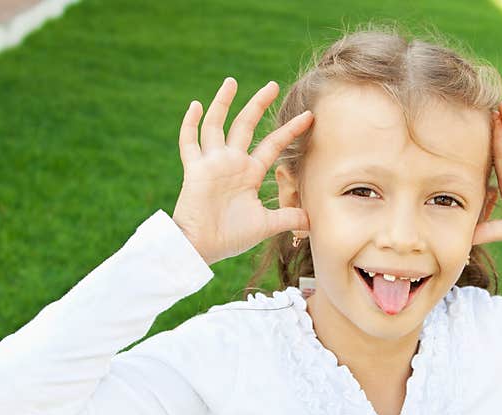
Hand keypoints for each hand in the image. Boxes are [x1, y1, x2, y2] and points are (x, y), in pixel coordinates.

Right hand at [172, 77, 313, 265]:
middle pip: (246, 126)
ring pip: (216, 126)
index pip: (273, 145)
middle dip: (259, 104)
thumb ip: (287, 218)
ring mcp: (212, 163)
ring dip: (222, 103)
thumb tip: (312, 219)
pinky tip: (196, 105)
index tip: (309, 116)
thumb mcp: (265, 225)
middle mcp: (231, 163)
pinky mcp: (195, 169)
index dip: (290, 131)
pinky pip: (189, 142)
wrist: (203, 247)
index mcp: (249, 173)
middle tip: (273, 85)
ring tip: (232, 81)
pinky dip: (191, 124)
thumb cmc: (231, 237)